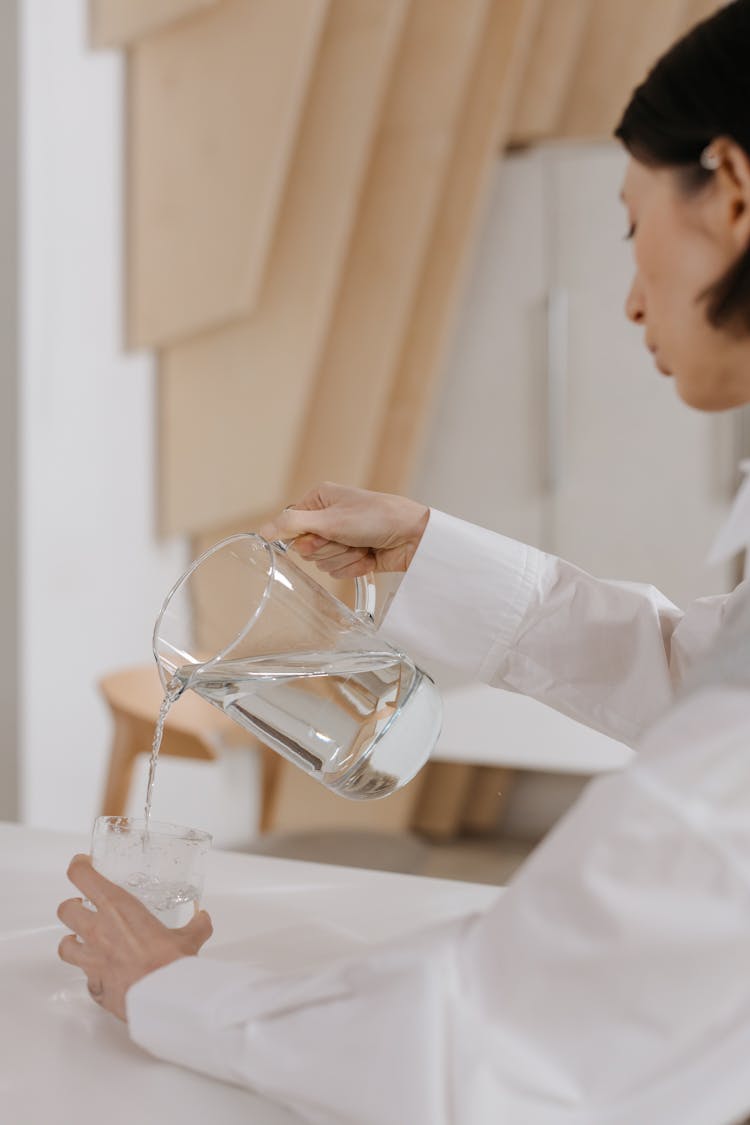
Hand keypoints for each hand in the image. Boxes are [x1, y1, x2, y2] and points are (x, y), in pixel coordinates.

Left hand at [57, 854, 212, 1021]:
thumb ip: (196, 926)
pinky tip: (105, 975)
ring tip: (82, 941)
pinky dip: (93, 975)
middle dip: (72, 907)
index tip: (83, 865)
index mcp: (118, 909)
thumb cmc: (169, 964)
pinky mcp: (93, 986)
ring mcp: (91, 960)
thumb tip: (203, 919)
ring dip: (72, 941)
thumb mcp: (190, 938)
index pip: (82, 877)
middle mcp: (98, 931)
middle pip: (65, 910)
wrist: (162, 1000)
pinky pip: (86, 978)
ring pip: (64, 945)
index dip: (79, 868)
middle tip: (83, 906)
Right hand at [259, 482, 429, 576]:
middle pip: (306, 547)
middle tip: (347, 538)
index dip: (305, 537)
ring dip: (343, 559)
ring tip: (362, 546)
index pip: (291, 526)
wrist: (414, 537)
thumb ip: (292, 525)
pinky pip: (339, 571)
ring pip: (322, 563)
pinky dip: (354, 567)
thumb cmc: (377, 518)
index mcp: (320, 499)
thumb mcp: (329, 519)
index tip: (321, 534)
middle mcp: (328, 517)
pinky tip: (368, 557)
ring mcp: (342, 538)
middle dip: (328, 549)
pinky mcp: (354, 556)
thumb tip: (261, 531)